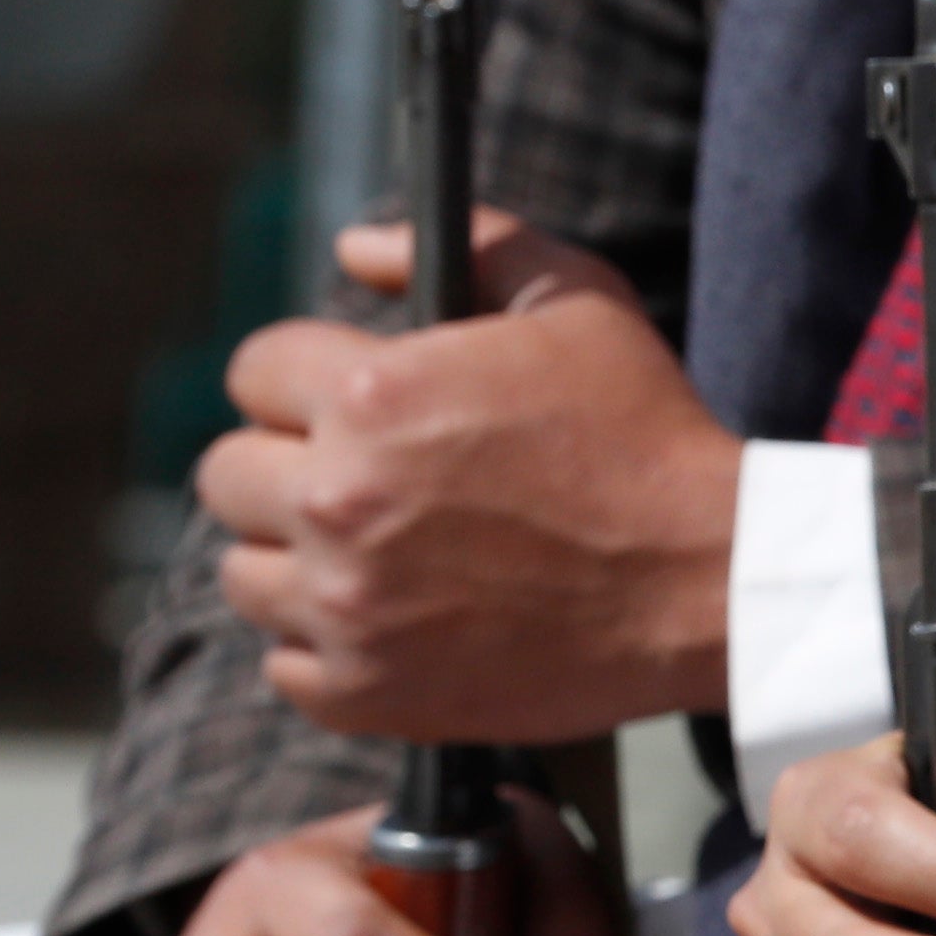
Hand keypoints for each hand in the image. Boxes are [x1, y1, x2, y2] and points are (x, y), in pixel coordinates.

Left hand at [199, 212, 737, 743]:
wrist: (708, 583)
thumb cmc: (648, 434)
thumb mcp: (578, 302)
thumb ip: (475, 243)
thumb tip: (358, 247)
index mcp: (374, 395)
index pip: (254, 371)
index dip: (301, 378)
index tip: (338, 400)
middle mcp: (340, 499)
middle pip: (226, 474)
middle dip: (285, 465)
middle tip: (357, 478)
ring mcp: (347, 605)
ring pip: (243, 574)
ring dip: (295, 560)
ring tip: (371, 553)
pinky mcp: (368, 691)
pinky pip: (285, 666)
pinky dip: (326, 647)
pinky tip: (390, 620)